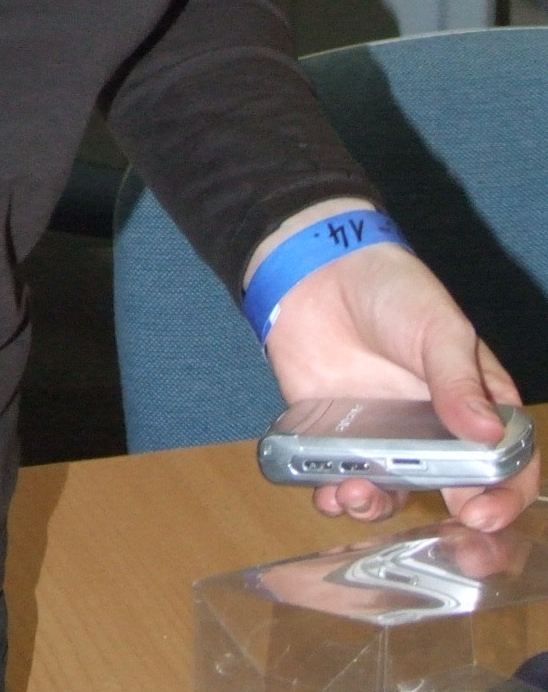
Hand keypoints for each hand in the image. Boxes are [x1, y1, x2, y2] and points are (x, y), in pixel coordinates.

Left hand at [263, 237, 537, 531]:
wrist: (316, 270)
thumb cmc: (393, 290)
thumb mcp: (438, 326)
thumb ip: (459, 380)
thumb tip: (489, 433)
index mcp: (476, 406)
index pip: (506, 465)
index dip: (504, 497)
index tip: (483, 515)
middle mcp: (435, 434)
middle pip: (457, 498)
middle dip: (456, 535)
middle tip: (444, 552)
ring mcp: (387, 441)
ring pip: (396, 497)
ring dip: (380, 509)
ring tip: (358, 495)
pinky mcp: (340, 439)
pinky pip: (343, 483)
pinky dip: (337, 497)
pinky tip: (328, 493)